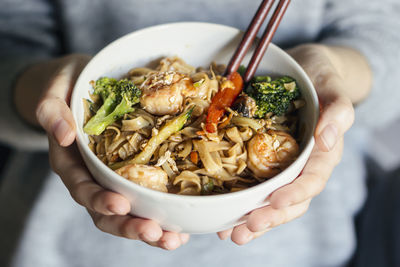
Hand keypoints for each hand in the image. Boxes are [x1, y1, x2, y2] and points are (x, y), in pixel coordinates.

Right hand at [28, 54, 188, 249]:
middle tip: (155, 233)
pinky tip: (182, 226)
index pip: (83, 188)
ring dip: (151, 229)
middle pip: (107, 212)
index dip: (100, 200)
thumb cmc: (71, 88)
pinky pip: (147, 198)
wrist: (86, 85)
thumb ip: (52, 111)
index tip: (121, 205)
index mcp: (72, 163)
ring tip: (174, 240)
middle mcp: (93, 177)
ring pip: (130, 212)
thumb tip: (63, 135)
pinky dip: (163, 214)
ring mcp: (114, 178)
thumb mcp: (56, 92)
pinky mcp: (134, 173)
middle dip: (130, 226)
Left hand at [218, 44, 369, 243]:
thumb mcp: (331, 86)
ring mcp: (283, 167)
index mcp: (323, 153)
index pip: (312, 180)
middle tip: (246, 229)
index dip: (294, 194)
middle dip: (269, 217)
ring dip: (254, 221)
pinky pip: (256, 189)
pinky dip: (242, 206)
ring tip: (233, 235)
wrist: (304, 72)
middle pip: (290, 200)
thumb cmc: (320, 78)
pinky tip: (225, 219)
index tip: (274, 202)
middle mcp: (303, 165)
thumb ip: (337, 111)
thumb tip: (328, 139)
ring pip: (272, 201)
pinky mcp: (265, 163)